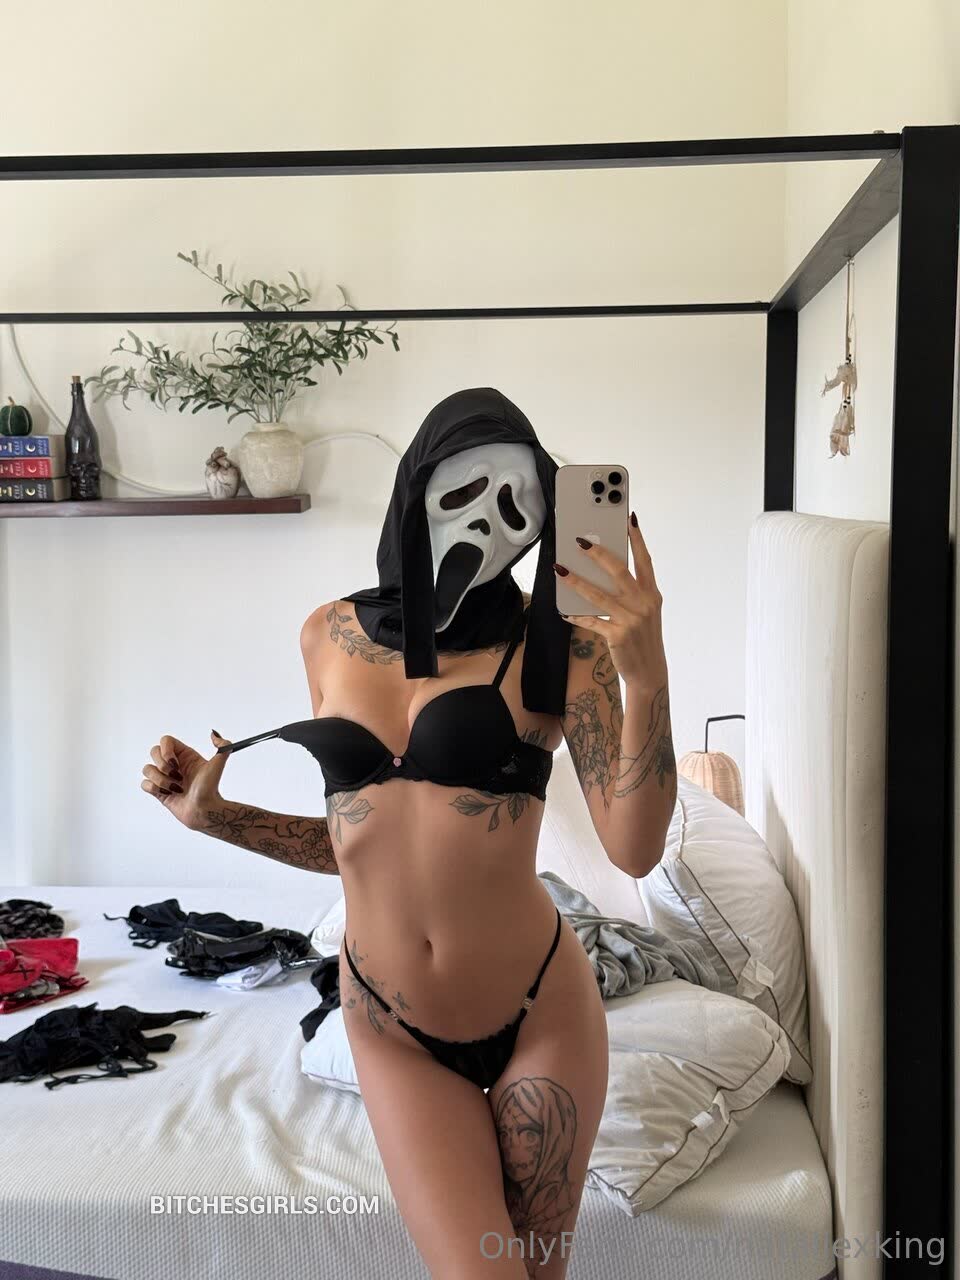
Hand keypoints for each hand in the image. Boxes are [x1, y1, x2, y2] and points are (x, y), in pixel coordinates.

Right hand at [140, 730, 233, 827]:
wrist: (205, 811)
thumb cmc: (211, 789)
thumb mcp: (218, 765)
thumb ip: (223, 746)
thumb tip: (213, 734)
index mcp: (184, 755)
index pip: (165, 740)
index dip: (166, 750)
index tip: (175, 763)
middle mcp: (173, 764)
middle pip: (154, 751)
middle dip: (162, 766)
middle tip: (177, 776)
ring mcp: (165, 777)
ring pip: (147, 769)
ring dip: (160, 780)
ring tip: (175, 788)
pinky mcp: (158, 791)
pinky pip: (144, 783)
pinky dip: (154, 788)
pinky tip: (168, 794)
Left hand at [554, 510, 667, 687]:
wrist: (649, 671)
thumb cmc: (644, 637)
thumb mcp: (646, 612)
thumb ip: (632, 593)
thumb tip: (604, 573)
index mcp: (651, 594)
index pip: (644, 560)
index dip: (637, 539)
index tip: (629, 519)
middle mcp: (643, 603)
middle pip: (618, 571)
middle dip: (598, 553)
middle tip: (580, 541)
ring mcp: (630, 619)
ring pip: (597, 594)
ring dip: (575, 581)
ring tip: (560, 569)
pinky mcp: (617, 635)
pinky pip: (590, 621)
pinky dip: (575, 616)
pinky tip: (564, 611)